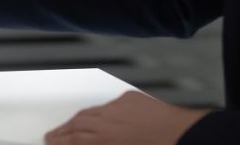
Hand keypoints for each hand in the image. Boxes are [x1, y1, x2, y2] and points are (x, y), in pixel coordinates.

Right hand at [44, 91, 208, 144]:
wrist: (188, 139)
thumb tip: (88, 143)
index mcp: (102, 140)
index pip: (72, 140)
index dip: (59, 142)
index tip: (51, 143)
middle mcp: (106, 122)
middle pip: (76, 125)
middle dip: (62, 131)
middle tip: (53, 136)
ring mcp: (118, 109)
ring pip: (90, 113)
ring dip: (78, 120)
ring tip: (71, 126)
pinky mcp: (132, 100)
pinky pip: (110, 105)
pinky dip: (101, 111)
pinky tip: (99, 116)